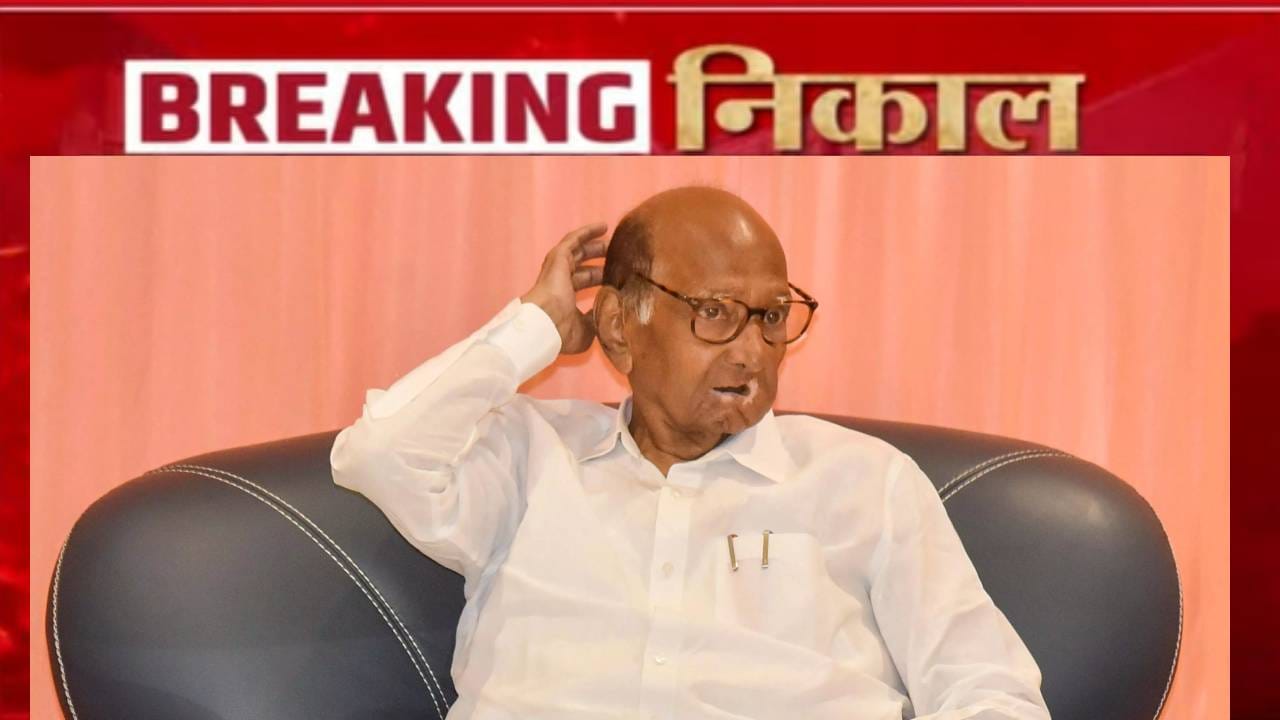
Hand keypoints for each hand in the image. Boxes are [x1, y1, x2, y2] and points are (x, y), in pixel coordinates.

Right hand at [521, 222, 609, 354]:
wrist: (545, 324)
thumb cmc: (563, 331)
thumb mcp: (588, 329)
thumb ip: (598, 317)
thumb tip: (610, 309)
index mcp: (564, 299)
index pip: (583, 284)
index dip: (598, 279)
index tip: (616, 276)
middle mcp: (560, 282)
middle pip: (582, 267)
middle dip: (599, 261)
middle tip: (617, 256)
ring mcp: (557, 269)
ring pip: (578, 251)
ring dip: (594, 245)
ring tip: (612, 238)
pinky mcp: (558, 257)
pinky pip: (573, 240)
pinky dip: (587, 232)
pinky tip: (603, 226)